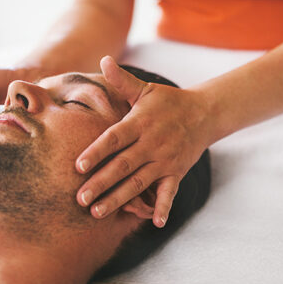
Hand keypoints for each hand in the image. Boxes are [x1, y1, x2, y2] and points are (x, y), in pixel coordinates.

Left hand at [76, 56, 212, 227]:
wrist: (204, 113)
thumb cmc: (167, 101)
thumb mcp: (145, 89)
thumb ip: (122, 81)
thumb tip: (103, 59)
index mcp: (139, 123)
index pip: (114, 139)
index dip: (96, 152)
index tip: (78, 167)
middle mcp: (151, 144)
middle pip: (123, 166)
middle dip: (101, 183)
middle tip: (80, 199)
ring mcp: (165, 160)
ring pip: (139, 183)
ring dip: (119, 199)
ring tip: (98, 212)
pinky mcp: (177, 172)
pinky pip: (170, 193)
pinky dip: (164, 207)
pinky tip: (155, 223)